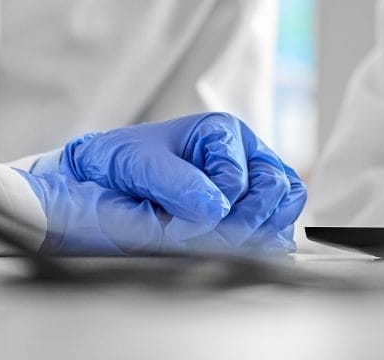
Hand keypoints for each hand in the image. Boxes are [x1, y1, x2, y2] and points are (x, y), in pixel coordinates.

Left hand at [24, 112, 305, 254]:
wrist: (99, 179)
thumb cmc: (120, 162)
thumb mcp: (137, 163)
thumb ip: (177, 183)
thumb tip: (216, 208)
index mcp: (220, 132)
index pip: (238, 179)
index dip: (213, 209)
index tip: (176, 227)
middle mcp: (242, 154)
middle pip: (276, 188)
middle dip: (245, 220)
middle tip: (210, 240)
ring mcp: (250, 182)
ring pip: (285, 204)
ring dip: (261, 231)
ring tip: (225, 245)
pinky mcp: (249, 210)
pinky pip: (279, 225)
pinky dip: (268, 241)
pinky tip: (242, 250)